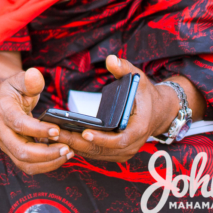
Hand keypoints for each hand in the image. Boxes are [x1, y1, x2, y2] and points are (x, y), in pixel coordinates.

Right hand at [0, 68, 72, 174]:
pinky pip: (29, 166)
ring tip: (68, 153)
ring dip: (48, 162)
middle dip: (46, 153)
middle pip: (21, 150)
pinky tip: (61, 156)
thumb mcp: (18, 80)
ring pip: (25, 163)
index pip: (19, 124)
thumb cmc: (11, 92)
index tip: (57, 130)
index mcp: (3, 111)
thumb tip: (35, 75)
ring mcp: (6, 145)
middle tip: (67, 148)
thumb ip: (28, 80)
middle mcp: (1, 131)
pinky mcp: (14, 153)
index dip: (38, 130)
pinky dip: (46, 165)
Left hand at [60, 55, 176, 162]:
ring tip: (53, 137)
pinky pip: (96, 153)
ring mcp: (124, 151)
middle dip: (78, 142)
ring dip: (75, 147)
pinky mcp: (116, 153)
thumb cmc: (145, 94)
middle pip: (103, 149)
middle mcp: (132, 144)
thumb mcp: (138, 79)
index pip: (119, 140)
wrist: (159, 111)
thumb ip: (124, 68)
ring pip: (97, 153)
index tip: (84, 132)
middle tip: (56, 134)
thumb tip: (111, 59)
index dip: (102, 138)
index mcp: (138, 128)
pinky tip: (62, 140)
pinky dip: (80, 148)